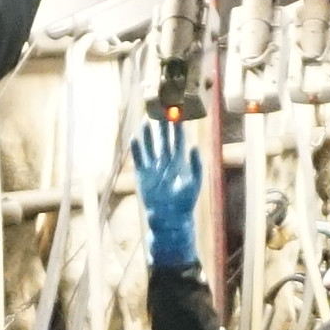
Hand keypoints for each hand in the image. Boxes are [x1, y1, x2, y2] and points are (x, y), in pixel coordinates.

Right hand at [128, 117, 204, 270]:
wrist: (169, 218)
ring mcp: (154, 168)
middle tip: (161, 111)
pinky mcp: (143, 175)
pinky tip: (134, 138)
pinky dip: (137, 149)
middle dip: (162, 126)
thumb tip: (195, 146)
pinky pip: (139, 158)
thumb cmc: (185, 202)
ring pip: (150, 147)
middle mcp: (166, 162)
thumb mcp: (194, 184)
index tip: (176, 115)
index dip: (177, 128)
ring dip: (148, 135)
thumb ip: (195, 165)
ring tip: (145, 121)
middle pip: (164, 140)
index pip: (178, 140)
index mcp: (180, 163)